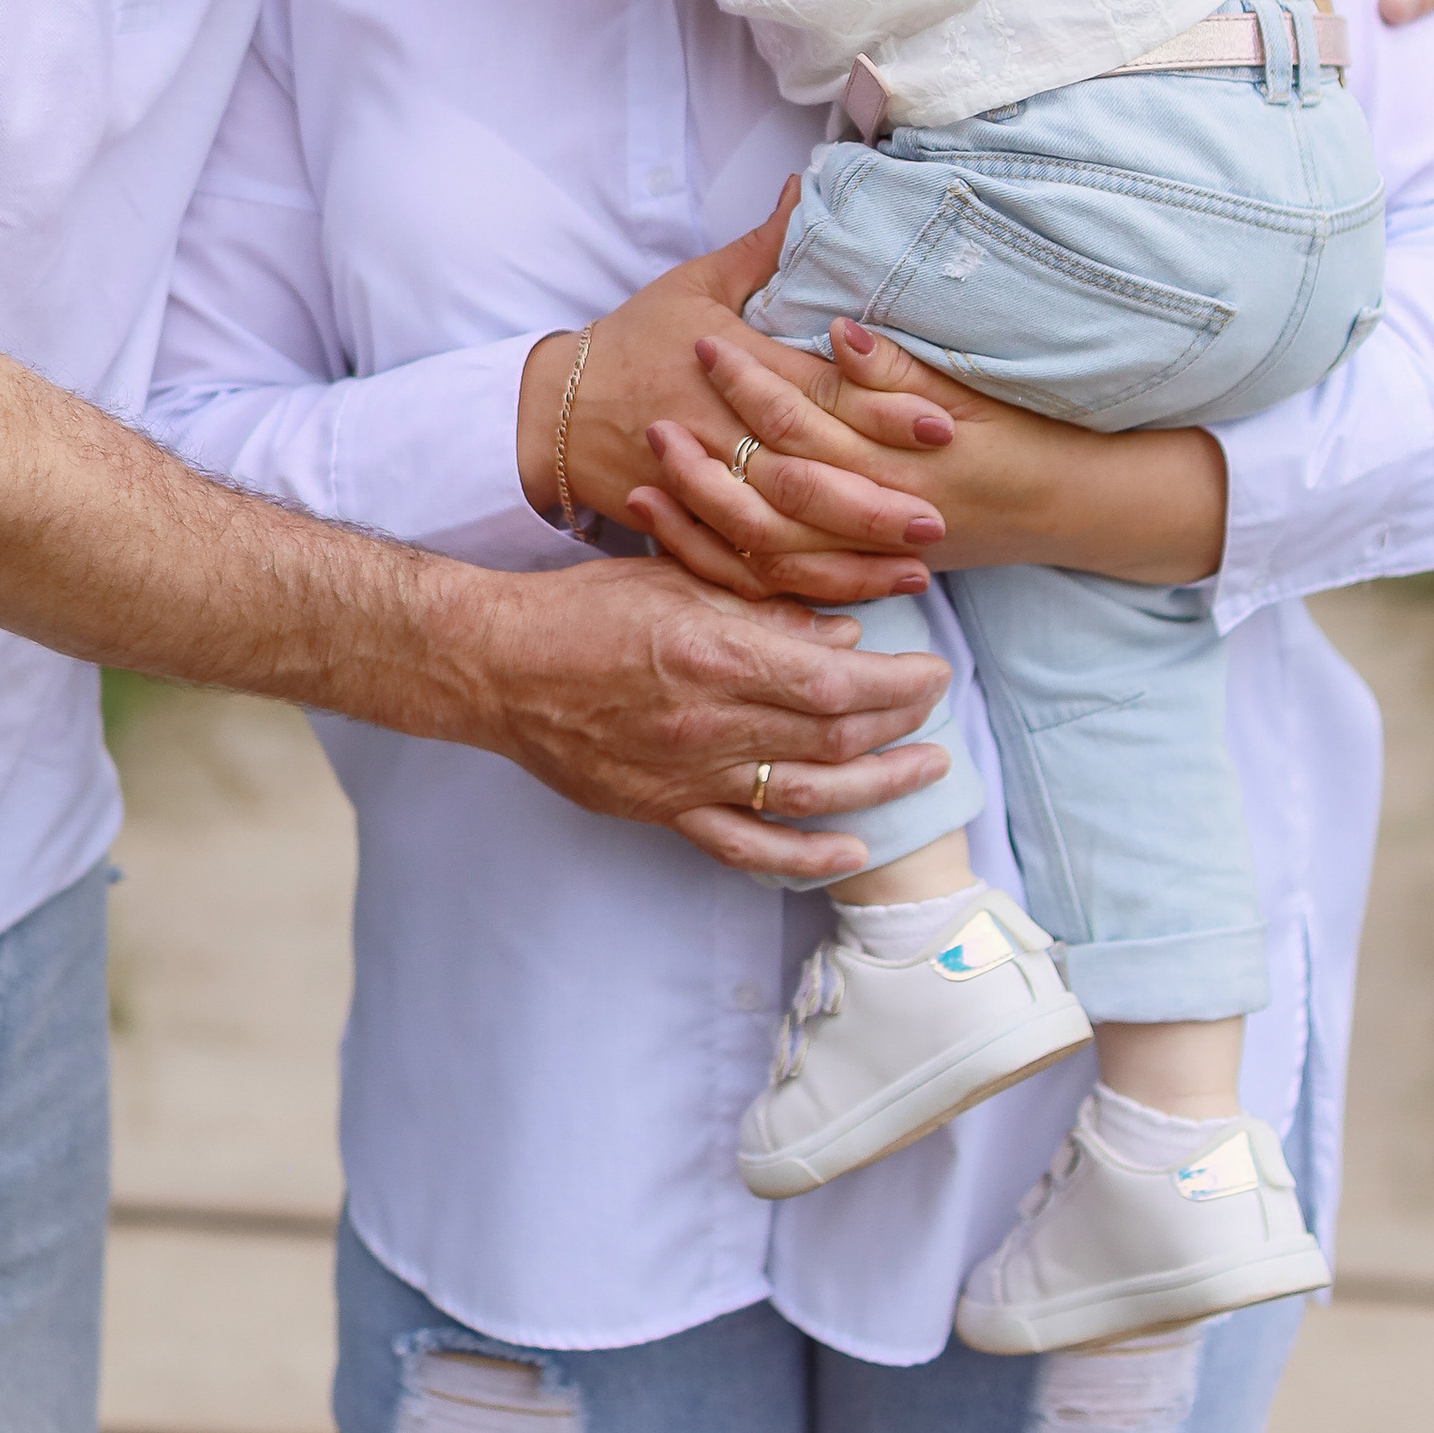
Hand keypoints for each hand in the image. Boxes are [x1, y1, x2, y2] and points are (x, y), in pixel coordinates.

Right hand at [470, 553, 953, 880]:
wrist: (496, 666)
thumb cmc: (581, 608)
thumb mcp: (675, 578)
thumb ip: (761, 609)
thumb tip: (842, 632)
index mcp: (712, 652)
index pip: (835, 679)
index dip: (897, 681)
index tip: (933, 668)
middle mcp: (708, 722)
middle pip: (834, 738)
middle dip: (900, 724)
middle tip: (937, 707)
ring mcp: (688, 775)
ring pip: (808, 795)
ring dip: (878, 787)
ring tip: (925, 771)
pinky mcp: (664, 810)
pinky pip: (746, 845)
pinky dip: (805, 854)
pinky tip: (851, 848)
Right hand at [515, 190, 952, 602]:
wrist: (552, 407)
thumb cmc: (632, 339)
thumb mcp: (694, 285)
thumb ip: (763, 248)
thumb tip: (808, 189)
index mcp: (730, 369)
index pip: (817, 395)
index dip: (880, 411)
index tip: (939, 425)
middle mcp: (721, 434)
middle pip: (808, 474)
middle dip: (876, 499)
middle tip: (942, 512)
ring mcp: (703, 489)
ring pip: (782, 533)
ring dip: (847, 556)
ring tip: (912, 567)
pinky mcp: (689, 527)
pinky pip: (745, 569)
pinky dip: (793, 588)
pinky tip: (845, 600)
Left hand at [632, 320, 1226, 592]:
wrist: (1085, 509)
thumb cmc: (1033, 439)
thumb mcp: (973, 394)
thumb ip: (899, 365)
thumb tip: (834, 329)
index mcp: (902, 456)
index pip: (806, 416)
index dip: (749, 379)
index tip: (701, 341)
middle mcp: (880, 513)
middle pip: (772, 491)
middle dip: (708, 458)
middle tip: (652, 422)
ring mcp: (871, 552)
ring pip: (770, 552)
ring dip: (705, 523)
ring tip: (646, 492)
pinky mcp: (869, 573)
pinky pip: (788, 589)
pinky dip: (734, 572)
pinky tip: (687, 548)